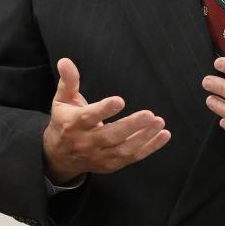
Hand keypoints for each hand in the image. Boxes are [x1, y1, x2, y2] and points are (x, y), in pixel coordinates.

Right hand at [42, 58, 169, 183]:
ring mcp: (99, 156)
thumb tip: (65, 61)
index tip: (120, 101)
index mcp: (73, 124)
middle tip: (149, 114)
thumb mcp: (62, 100)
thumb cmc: (65, 122)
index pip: (88, 117)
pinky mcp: (111, 164)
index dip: (104, 110)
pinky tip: (163, 135)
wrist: (60, 156)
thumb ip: (68, 81)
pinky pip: (133, 157)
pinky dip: (150, 147)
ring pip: (123, 149)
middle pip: (109, 136)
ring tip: (159, 123)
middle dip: (131, 126)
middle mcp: (86, 142)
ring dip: (144, 137)